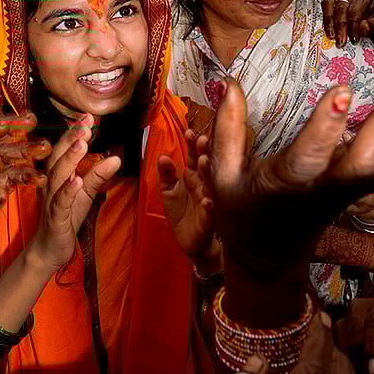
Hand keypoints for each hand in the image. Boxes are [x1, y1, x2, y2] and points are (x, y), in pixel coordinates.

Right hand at [30, 114, 121, 271]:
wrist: (49, 249)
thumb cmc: (65, 217)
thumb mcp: (85, 194)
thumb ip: (98, 175)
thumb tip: (116, 157)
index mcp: (58, 175)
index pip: (65, 149)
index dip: (75, 132)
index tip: (88, 116)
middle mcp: (51, 183)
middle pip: (59, 156)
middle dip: (72, 138)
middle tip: (86, 123)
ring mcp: (51, 200)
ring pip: (58, 175)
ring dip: (70, 158)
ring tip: (82, 143)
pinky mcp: (55, 217)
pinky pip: (60, 202)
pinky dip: (68, 190)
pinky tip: (77, 180)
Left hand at [159, 129, 215, 266]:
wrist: (191, 241)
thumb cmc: (182, 213)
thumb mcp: (169, 191)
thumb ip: (166, 174)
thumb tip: (162, 157)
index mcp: (193, 177)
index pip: (194, 156)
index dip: (193, 145)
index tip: (189, 132)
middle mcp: (203, 185)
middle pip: (205, 166)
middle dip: (204, 152)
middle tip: (202, 140)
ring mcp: (208, 200)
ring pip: (210, 185)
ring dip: (208, 173)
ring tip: (204, 161)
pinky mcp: (208, 219)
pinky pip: (210, 211)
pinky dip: (209, 205)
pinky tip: (207, 200)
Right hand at [211, 72, 373, 276]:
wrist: (269, 256)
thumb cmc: (243, 209)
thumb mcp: (224, 173)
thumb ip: (227, 128)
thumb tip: (228, 81)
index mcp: (284, 186)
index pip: (308, 157)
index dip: (326, 126)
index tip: (343, 90)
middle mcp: (322, 190)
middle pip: (367, 163)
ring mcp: (347, 193)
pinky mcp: (360, 192)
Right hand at [322, 0, 373, 46]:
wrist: (363, 17)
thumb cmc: (369, 19)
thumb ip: (372, 26)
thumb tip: (363, 27)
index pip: (355, 11)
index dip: (353, 27)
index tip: (353, 40)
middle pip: (342, 8)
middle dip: (340, 27)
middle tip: (341, 42)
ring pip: (331, 6)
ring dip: (330, 24)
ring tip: (332, 37)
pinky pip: (325, 6)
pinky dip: (326, 20)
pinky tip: (328, 31)